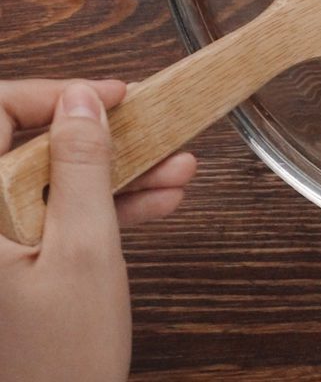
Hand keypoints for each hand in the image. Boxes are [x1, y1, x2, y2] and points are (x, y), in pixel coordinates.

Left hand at [0, 79, 196, 381]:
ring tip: (177, 167)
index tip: (108, 94)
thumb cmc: (56, 364)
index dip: (52, 95)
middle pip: (28, 149)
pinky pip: (57, 216)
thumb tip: (83, 99)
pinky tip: (157, 200)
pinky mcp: (13, 267)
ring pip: (51, 182)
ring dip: (115, 171)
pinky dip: (106, 207)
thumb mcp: (85, 251)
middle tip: (151, 126)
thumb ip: (84, 166)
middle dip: (100, 137)